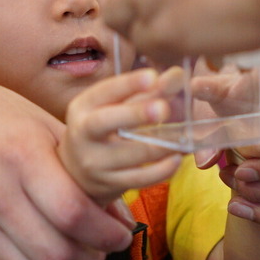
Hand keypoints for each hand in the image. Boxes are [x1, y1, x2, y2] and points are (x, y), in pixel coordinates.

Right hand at [59, 68, 182, 203]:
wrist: (77, 173)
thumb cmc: (104, 130)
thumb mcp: (115, 108)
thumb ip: (146, 92)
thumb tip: (179, 75)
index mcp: (83, 107)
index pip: (103, 92)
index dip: (128, 84)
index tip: (153, 76)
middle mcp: (82, 133)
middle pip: (104, 122)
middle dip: (135, 114)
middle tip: (163, 108)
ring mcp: (94, 162)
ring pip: (129, 154)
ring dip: (159, 146)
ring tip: (183, 137)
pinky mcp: (108, 184)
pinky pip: (139, 178)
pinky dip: (161, 170)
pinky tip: (177, 159)